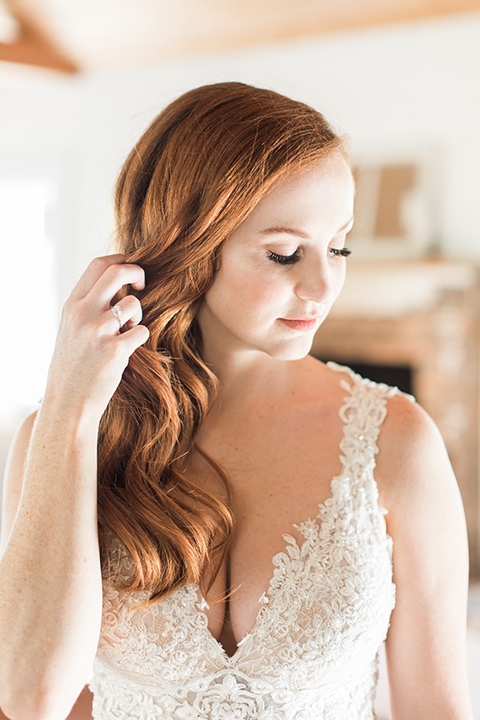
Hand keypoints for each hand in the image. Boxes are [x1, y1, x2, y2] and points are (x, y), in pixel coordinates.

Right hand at [44, 254, 149, 418]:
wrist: (69, 401)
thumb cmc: (75, 364)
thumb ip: (89, 304)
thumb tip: (119, 280)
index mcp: (72, 304)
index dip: (122, 259)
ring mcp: (98, 331)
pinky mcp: (115, 350)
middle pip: (117, 272)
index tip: (131, 268)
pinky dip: (140, 338)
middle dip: (137, 272)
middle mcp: (83, 313)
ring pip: (133, 304)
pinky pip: (141, 331)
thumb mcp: (72, 327)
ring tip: (127, 331)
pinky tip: (128, 350)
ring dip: (138, 315)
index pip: (99, 264)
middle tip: (143, 284)